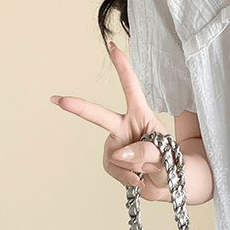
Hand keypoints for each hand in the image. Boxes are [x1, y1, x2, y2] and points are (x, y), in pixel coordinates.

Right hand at [49, 41, 169, 199]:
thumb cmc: (171, 161)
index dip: (122, 68)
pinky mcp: (111, 162)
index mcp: (141, 114)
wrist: (168, 184)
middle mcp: (124, 126)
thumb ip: (146, 152)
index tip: (112, 46)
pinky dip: (127, 178)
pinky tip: (139, 180)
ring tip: (149, 169)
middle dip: (79, 107)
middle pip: (100, 116)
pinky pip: (114, 170)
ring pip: (116, 156)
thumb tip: (118, 154)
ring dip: (135, 166)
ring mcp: (115, 145)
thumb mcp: (167, 153)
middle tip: (58, 99)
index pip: (131, 88)